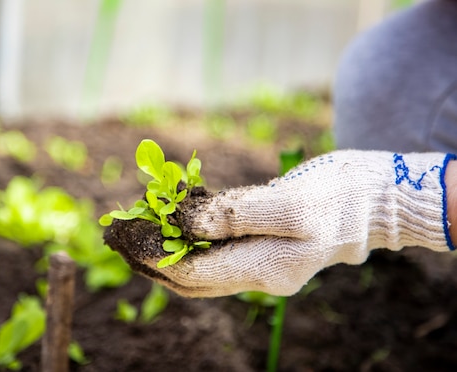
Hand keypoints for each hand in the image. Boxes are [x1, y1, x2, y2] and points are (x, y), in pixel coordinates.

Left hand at [105, 150, 455, 297]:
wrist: (374, 200)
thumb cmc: (339, 198)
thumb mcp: (289, 204)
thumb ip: (235, 215)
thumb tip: (183, 225)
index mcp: (262, 269)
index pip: (190, 274)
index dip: (150, 255)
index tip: (121, 233)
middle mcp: (256, 274)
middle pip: (187, 277)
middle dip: (146, 257)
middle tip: (113, 234)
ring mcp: (258, 263)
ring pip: (197, 266)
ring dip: (162, 249)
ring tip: (130, 227)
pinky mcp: (259, 245)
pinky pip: (213, 251)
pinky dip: (185, 238)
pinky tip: (168, 220)